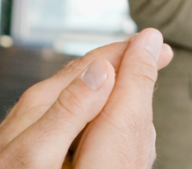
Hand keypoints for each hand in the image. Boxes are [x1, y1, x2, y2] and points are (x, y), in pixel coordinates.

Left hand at [0, 29, 173, 168]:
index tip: (155, 42)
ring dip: (112, 76)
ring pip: (84, 87)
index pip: (94, 63)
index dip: (128, 52)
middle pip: (90, 70)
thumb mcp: (37, 148)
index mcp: (43, 100)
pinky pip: (75, 106)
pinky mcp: (34, 133)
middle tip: (156, 52)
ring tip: (135, 72)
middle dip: (124, 59)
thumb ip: (68, 110)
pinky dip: (98, 99)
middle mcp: (39, 103)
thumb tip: (102, 72)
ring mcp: (36, 118)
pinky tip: (103, 106)